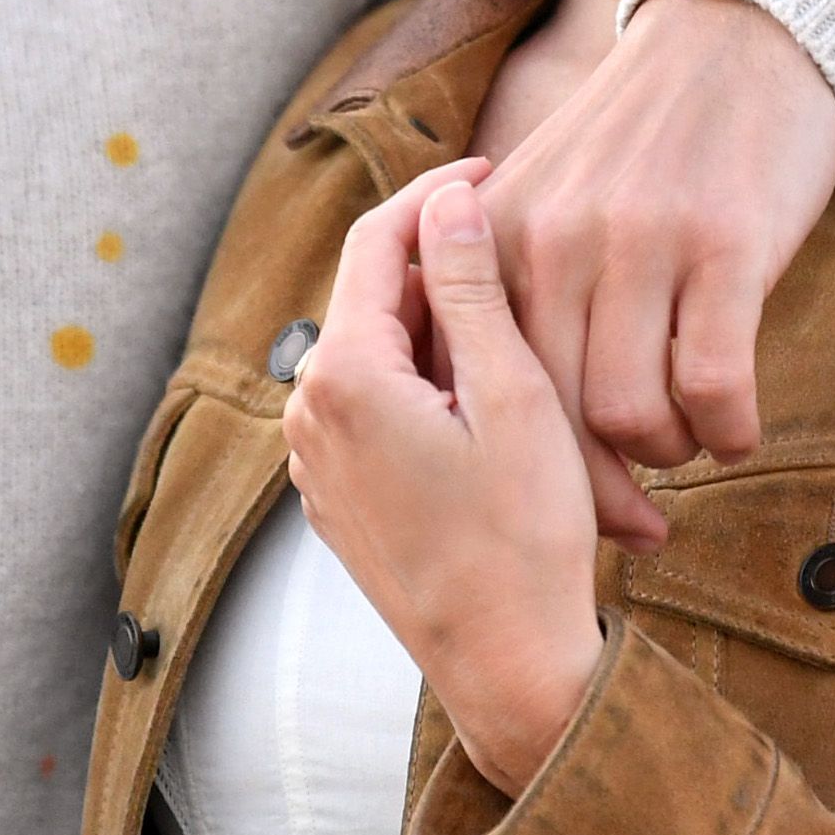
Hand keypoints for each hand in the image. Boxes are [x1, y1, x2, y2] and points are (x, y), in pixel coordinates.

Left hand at [285, 162, 605, 796]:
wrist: (507, 666)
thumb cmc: (525, 537)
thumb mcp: (514, 395)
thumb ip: (472, 288)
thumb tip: (450, 198)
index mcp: (344, 376)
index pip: (376, 240)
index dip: (436, 192)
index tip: (496, 168)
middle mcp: (309, 412)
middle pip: (374, 296)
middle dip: (443, 266)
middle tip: (526, 245)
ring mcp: (315, 460)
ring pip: (376, 352)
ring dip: (438, 328)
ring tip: (522, 326)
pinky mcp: (335, 497)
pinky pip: (373, 407)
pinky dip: (424, 383)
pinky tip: (489, 397)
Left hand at [480, 0, 834, 504]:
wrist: (736, 35)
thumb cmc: (640, 138)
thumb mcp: (539, 193)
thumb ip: (493, 284)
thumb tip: (461, 404)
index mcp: (494, 232)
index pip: (474, 379)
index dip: (510, 456)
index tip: (552, 500)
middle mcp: (552, 240)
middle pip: (550, 415)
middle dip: (596, 488)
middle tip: (634, 515)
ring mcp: (636, 242)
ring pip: (630, 415)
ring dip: (665, 454)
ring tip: (686, 445)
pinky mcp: (723, 246)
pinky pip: (713, 384)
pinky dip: (726, 428)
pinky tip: (734, 426)